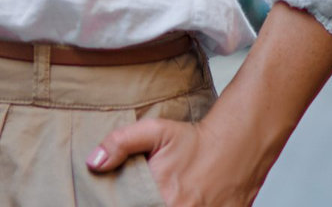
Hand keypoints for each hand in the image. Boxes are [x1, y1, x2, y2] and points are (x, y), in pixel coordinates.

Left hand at [87, 116, 263, 206]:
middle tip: (150, 194)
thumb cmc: (194, 140)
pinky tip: (184, 199)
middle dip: (146, 204)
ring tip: (170, 195)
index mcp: (164, 199)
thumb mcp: (153, 132)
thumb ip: (119, 144)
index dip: (130, 203)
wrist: (238, 144)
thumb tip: (93, 163)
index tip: (129, 197)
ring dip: (170, 206)